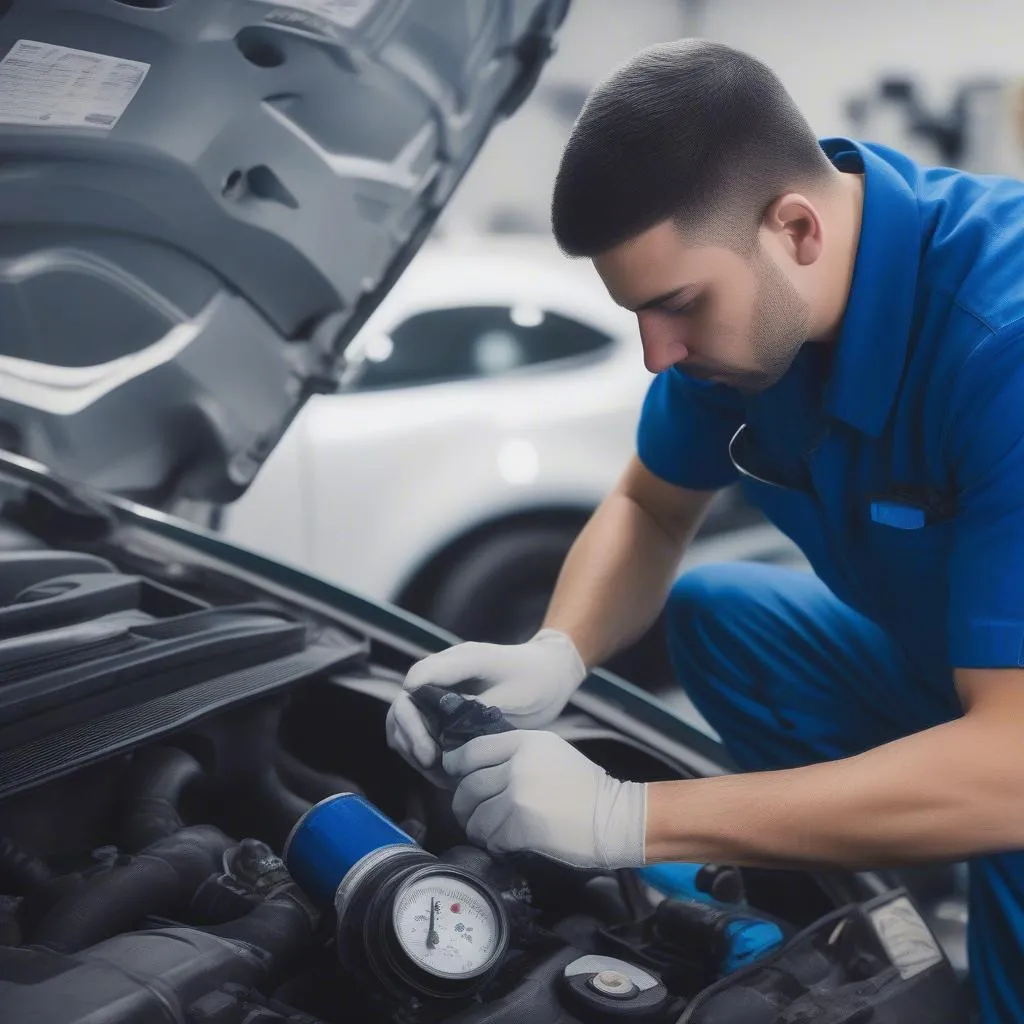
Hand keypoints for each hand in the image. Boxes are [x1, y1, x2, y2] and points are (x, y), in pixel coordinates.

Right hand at [386, 629, 585, 772]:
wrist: (550, 674)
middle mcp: (441, 675)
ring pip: (405, 721)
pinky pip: (421, 731)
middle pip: (403, 706)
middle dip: (410, 738)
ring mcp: (440, 692)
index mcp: (455, 662)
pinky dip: (424, 752)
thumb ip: (474, 705)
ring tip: (439, 773)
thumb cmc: (534, 678)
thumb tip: (442, 727)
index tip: (429, 753)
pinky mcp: (445, 710)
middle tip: (431, 765)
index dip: (411, 720)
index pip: (414, 685)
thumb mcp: (510, 690)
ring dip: (414, 749)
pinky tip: (444, 772)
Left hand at [442, 730, 646, 869]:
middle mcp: (517, 764)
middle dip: (465, 804)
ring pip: (475, 815)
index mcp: (525, 742)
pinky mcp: (520, 825)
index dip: (456, 765)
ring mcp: (518, 795)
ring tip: (491, 832)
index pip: (472, 750)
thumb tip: (477, 766)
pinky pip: (490, 836)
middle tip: (471, 813)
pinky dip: (494, 844)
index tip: (454, 775)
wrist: (615, 818)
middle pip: (468, 785)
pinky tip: (506, 844)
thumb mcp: (552, 753)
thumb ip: (516, 754)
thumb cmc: (587, 789)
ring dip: (478, 828)